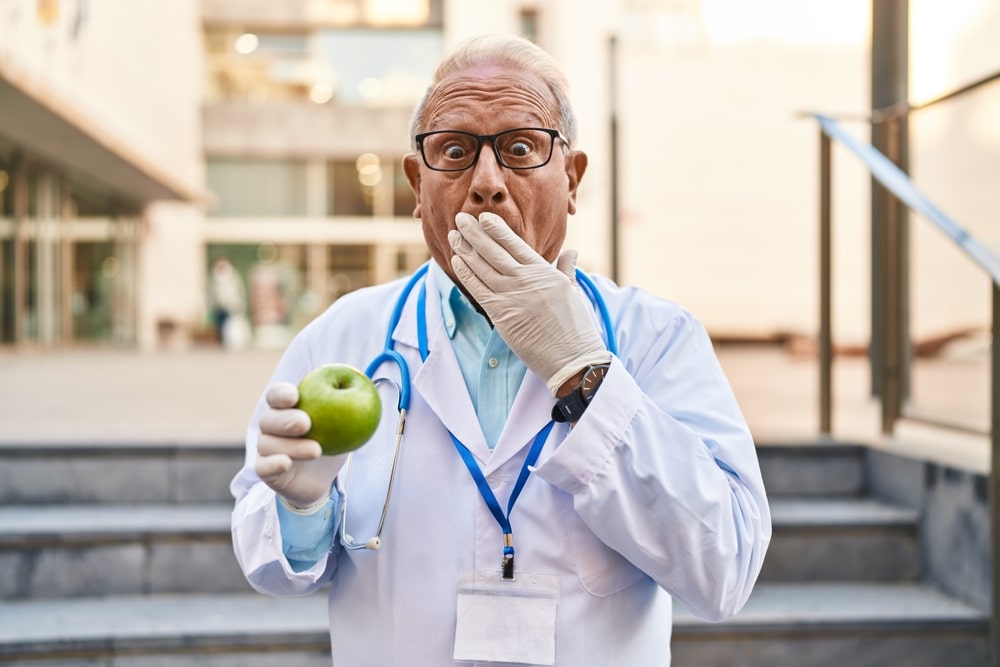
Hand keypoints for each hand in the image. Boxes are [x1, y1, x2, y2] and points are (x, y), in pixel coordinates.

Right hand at [255, 382, 348, 508]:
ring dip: (292, 446)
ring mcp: (266, 448)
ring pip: (268, 444)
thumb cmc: (332, 442)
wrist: (322, 477)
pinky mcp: (266, 470)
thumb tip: (364, 382)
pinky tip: (286, 463)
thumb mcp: (345, 422)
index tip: (294, 396)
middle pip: (269, 419)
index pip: (276, 395)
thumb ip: (349, 403)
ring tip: (316, 450)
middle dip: (285, 419)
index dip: (281, 394)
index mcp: (286, 408)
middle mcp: (271, 426)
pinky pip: (262, 467)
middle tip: (305, 423)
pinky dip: (273, 464)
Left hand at [449, 211, 609, 393]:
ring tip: (454, 235)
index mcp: (544, 272)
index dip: (497, 229)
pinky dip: (466, 273)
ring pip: (482, 267)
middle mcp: (526, 280)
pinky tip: (457, 260)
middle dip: (475, 233)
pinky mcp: (501, 315)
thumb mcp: (574, 292)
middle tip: (460, 218)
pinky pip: (478, 289)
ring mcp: (512, 297)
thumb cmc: (576, 327)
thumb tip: (570, 252)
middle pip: (494, 251)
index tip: (483, 217)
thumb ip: (566, 270)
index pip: (515, 244)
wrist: (572, 357)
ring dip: (465, 249)